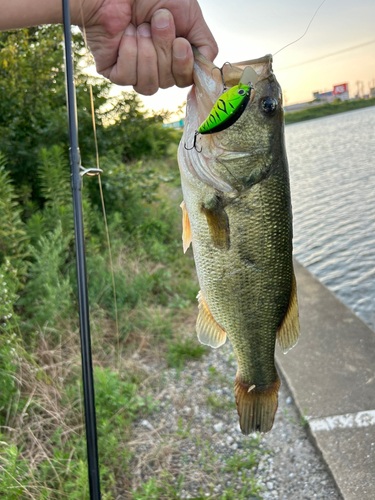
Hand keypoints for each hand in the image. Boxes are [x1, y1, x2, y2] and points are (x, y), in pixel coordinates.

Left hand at [76, 0, 217, 94]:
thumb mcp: (190, 15)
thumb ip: (206, 45)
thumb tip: (209, 72)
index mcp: (176, 56)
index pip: (187, 79)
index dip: (184, 66)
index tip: (181, 43)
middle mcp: (158, 67)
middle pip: (169, 81)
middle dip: (164, 50)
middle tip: (156, 21)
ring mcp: (136, 71)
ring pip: (149, 85)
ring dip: (147, 53)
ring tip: (140, 27)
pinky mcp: (115, 71)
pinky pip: (127, 77)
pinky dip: (128, 53)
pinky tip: (125, 35)